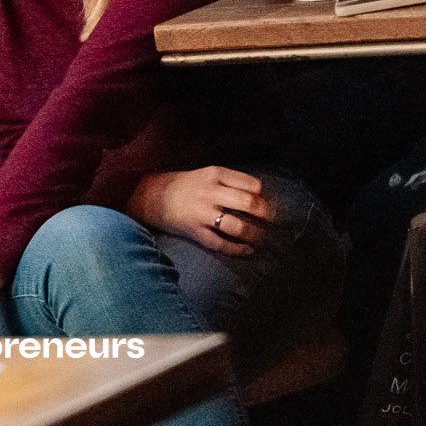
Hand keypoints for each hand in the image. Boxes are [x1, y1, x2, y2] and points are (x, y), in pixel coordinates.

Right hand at [127, 166, 273, 255]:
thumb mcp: (206, 174)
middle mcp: (210, 192)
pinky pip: (221, 244)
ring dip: (255, 235)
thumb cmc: (183, 185)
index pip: (252, 184)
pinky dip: (238, 249)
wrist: (149, 196)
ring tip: (262, 239)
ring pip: (238, 227)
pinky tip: (247, 250)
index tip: (271, 203)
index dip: (266, 196)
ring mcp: (202, 213)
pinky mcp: (195, 232)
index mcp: (215, 174)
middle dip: (268, 215)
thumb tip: (260, 196)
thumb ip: (229, 182)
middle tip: (276, 222)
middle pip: (249, 204)